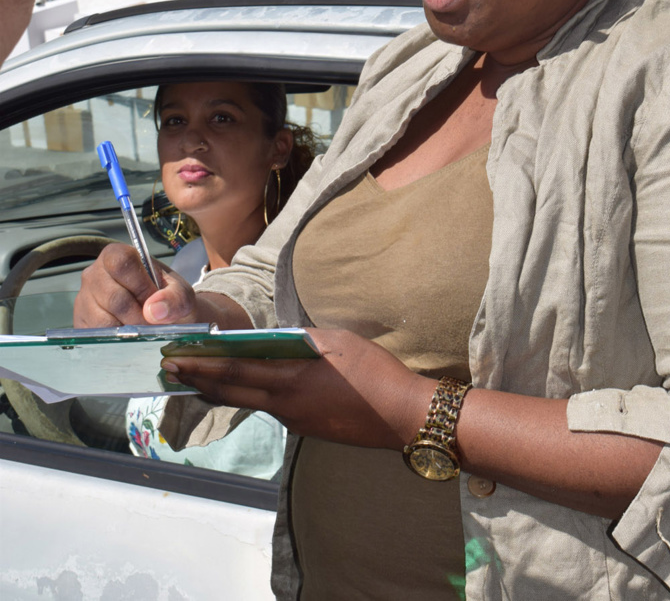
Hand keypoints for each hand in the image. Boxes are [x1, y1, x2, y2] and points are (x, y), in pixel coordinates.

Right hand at [74, 243, 196, 326]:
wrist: (162, 316)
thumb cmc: (167, 298)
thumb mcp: (180, 293)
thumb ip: (175, 297)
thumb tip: (154, 311)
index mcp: (117, 255)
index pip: (121, 262)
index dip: (140, 285)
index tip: (154, 299)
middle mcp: (94, 274)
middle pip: (113, 297)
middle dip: (138, 315)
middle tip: (153, 321)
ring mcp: (84, 299)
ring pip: (103, 320)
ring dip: (129, 329)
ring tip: (142, 327)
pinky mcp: (81, 322)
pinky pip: (96, 335)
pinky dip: (117, 339)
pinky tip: (129, 334)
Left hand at [161, 328, 434, 450]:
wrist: (403, 415)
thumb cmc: (374, 373)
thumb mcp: (337, 341)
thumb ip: (300, 339)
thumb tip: (276, 339)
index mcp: (289, 381)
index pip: (233, 372)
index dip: (200, 365)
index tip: (174, 358)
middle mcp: (284, 406)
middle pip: (230, 393)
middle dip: (198, 380)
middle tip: (169, 369)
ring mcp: (294, 421)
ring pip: (248, 401)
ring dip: (221, 388)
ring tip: (201, 375)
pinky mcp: (306, 427)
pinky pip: (270, 407)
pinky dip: (249, 394)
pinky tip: (248, 385)